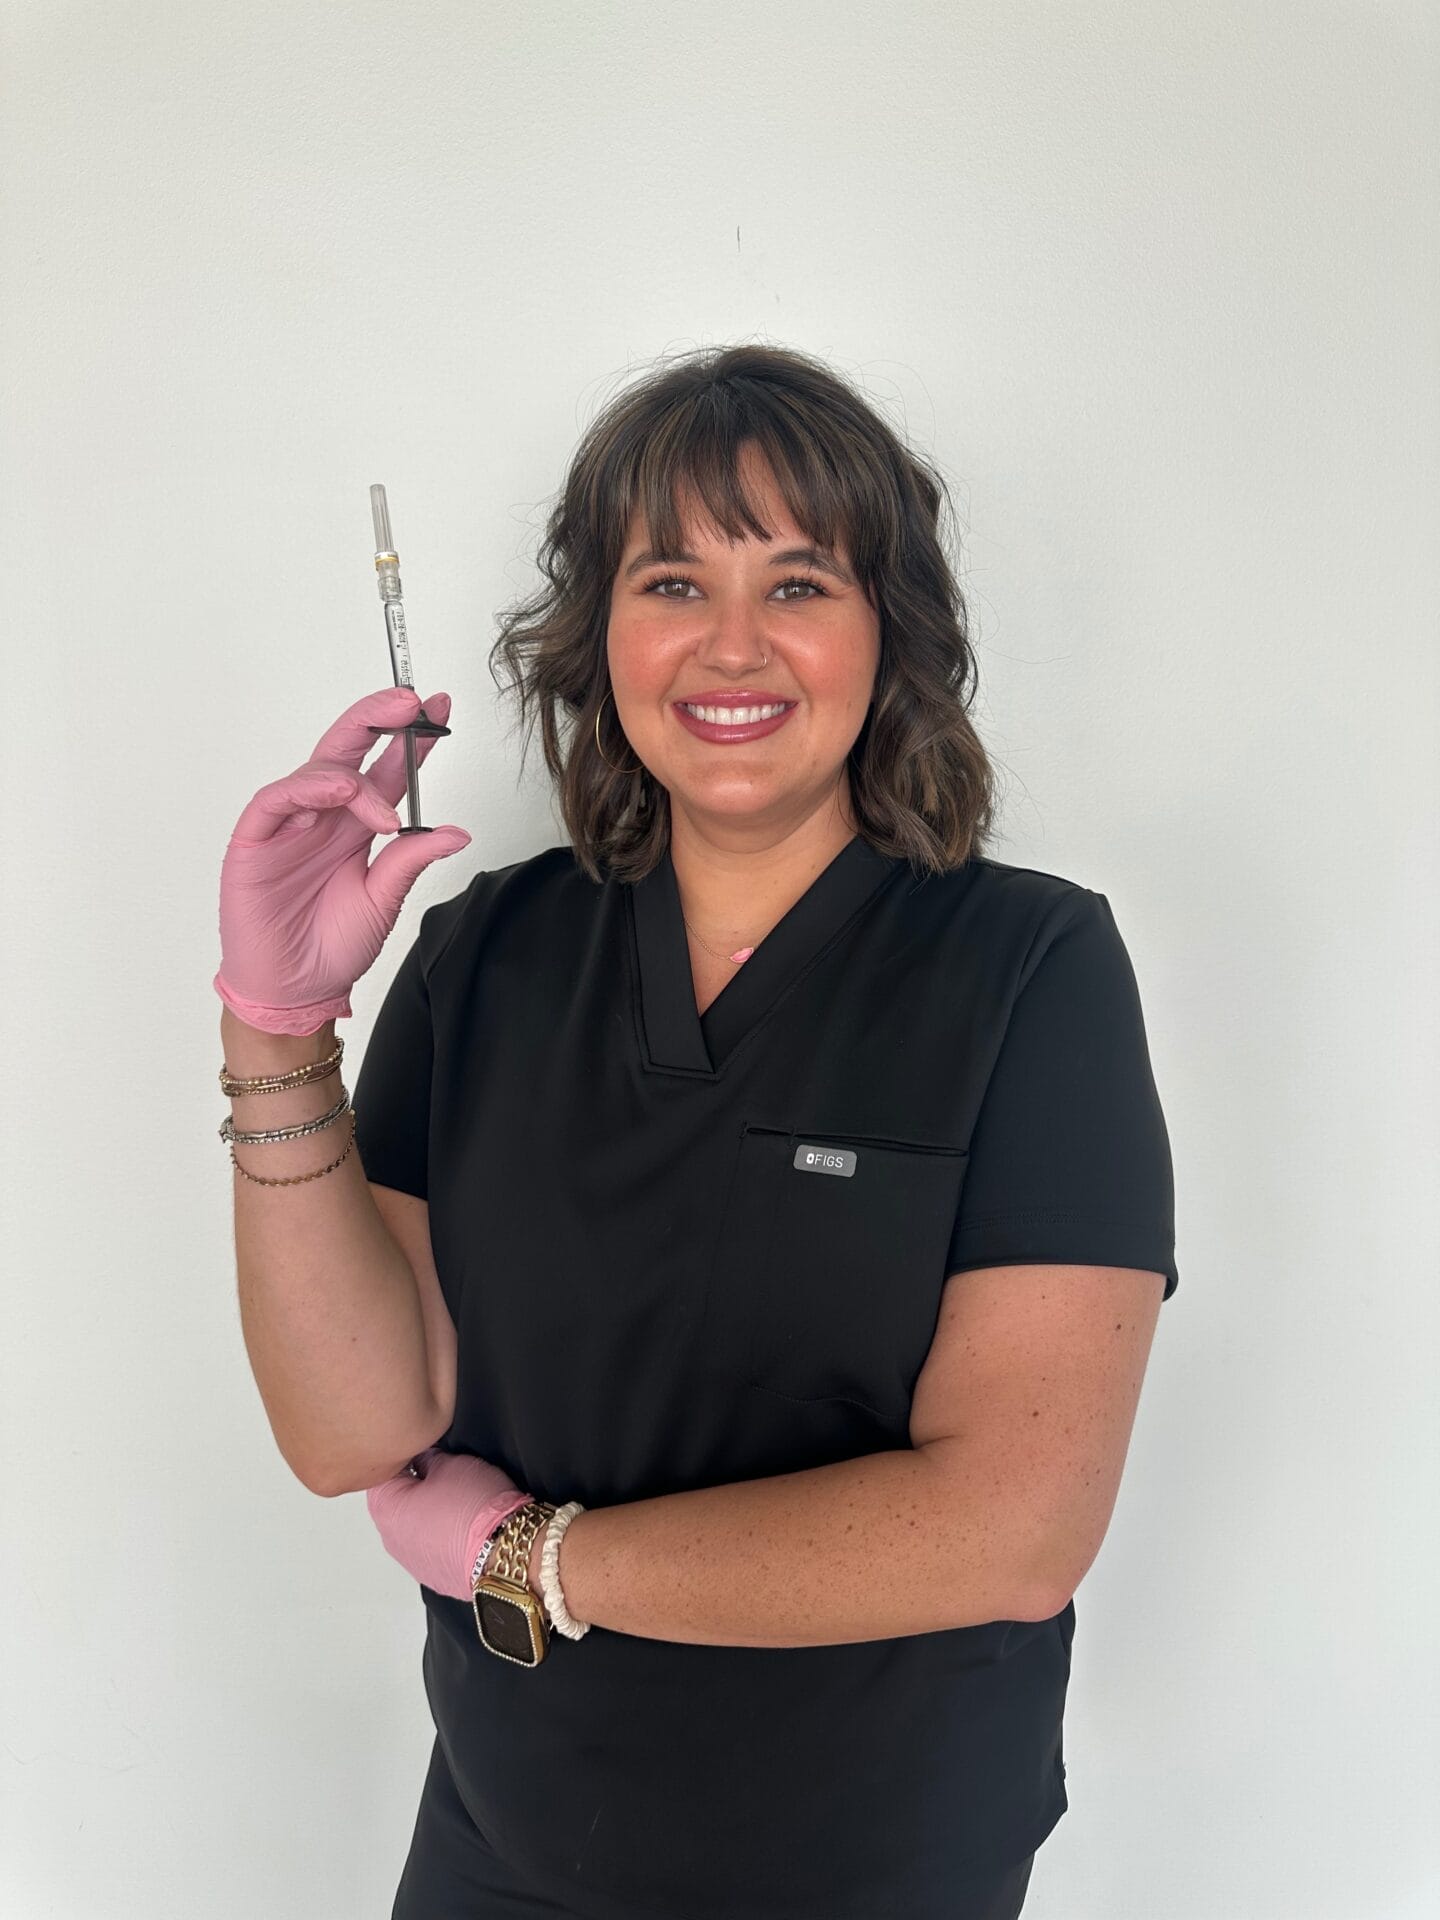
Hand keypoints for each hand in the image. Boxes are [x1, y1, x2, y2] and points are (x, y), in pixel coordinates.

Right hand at [215, 686, 470, 1034]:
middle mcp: (324, 817)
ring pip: (317, 771)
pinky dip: (308, 789)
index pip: (387, 770)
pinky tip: (337, 796)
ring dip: (353, 776)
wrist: (295, 990)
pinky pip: (277, 799)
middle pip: (348, 751)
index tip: (441, 710)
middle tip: (411, 703)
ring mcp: (289, 826)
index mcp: (357, 827)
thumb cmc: (332, 947)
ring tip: (383, 808)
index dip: (411, 739)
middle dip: (379, 720)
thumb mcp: (385, 900)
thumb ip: (412, 861)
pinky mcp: (255, 840)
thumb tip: (456, 833)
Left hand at [365, 1446, 531, 1601]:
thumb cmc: (476, 1508)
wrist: (503, 1551)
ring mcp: (411, 1562)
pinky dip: (441, 1536)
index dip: (407, 1458)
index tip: (425, 1453)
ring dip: (427, 1514)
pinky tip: (463, 1526)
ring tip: (457, 1503)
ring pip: (412, 1528)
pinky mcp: (432, 1576)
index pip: (384, 1472)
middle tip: (444, 1476)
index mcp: (386, 1508)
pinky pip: (430, 1548)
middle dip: (415, 1488)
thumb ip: (427, 1457)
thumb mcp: (450, 1463)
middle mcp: (390, 1539)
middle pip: (395, 1503)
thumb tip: (424, 1458)